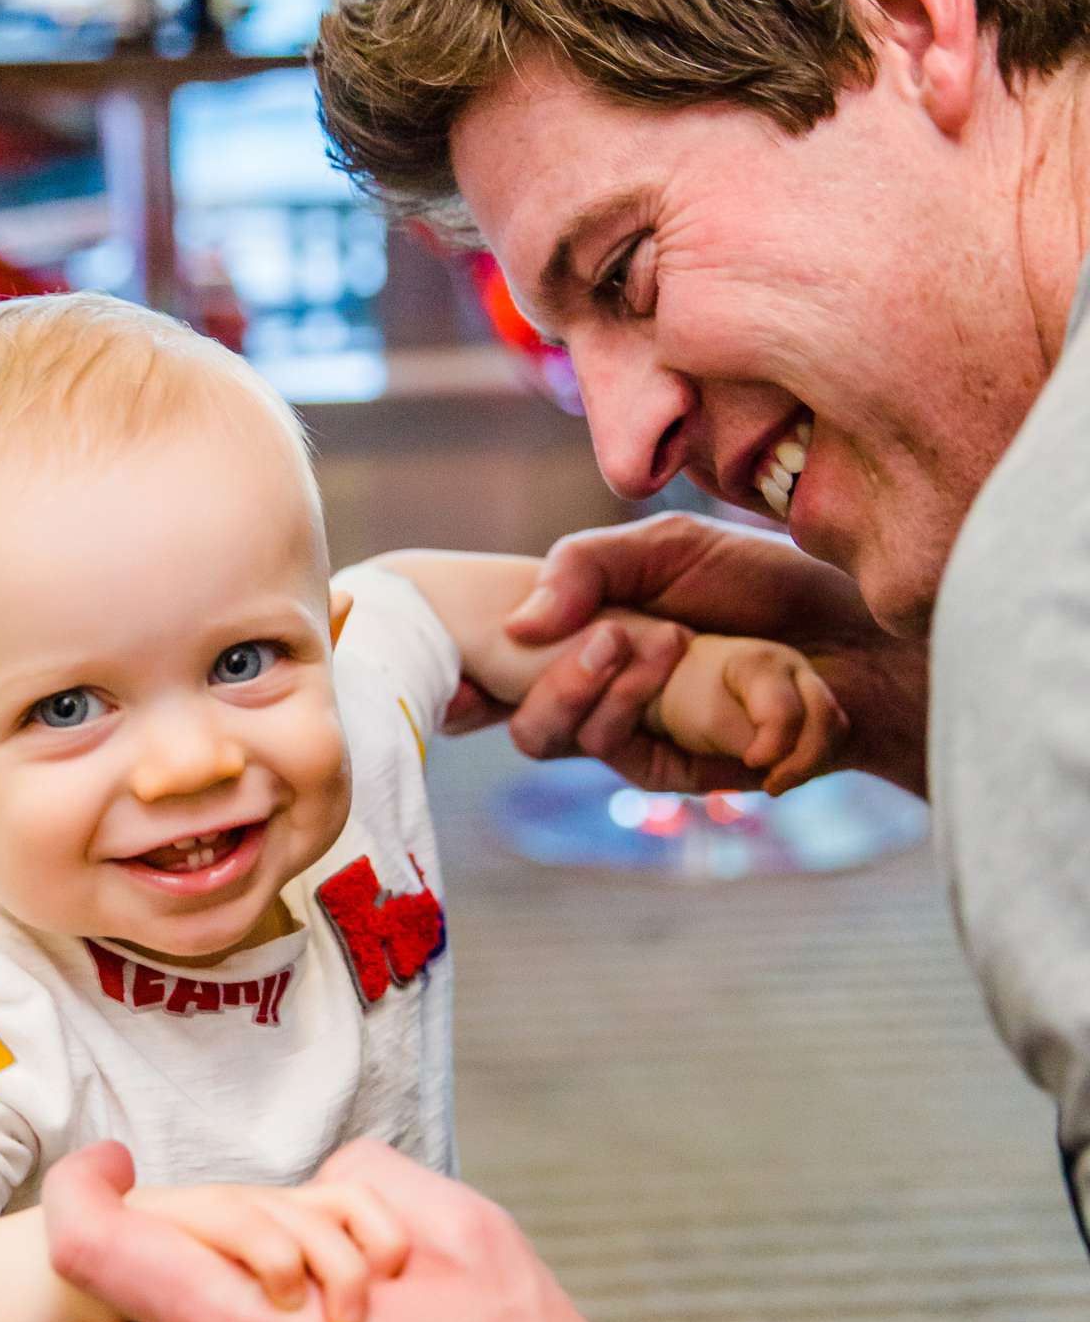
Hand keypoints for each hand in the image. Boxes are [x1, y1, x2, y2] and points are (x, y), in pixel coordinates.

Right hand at [487, 512, 928, 796]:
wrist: (862, 631)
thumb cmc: (762, 582)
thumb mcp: (668, 547)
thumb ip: (583, 568)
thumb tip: (517, 626)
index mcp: (585, 652)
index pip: (502, 686)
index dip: (467, 692)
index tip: (460, 682)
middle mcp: (608, 707)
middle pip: (535, 733)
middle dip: (564, 686)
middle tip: (615, 636)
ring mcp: (654, 746)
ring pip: (599, 747)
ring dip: (636, 692)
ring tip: (680, 643)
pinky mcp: (709, 774)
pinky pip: (682, 767)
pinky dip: (732, 713)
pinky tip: (776, 678)